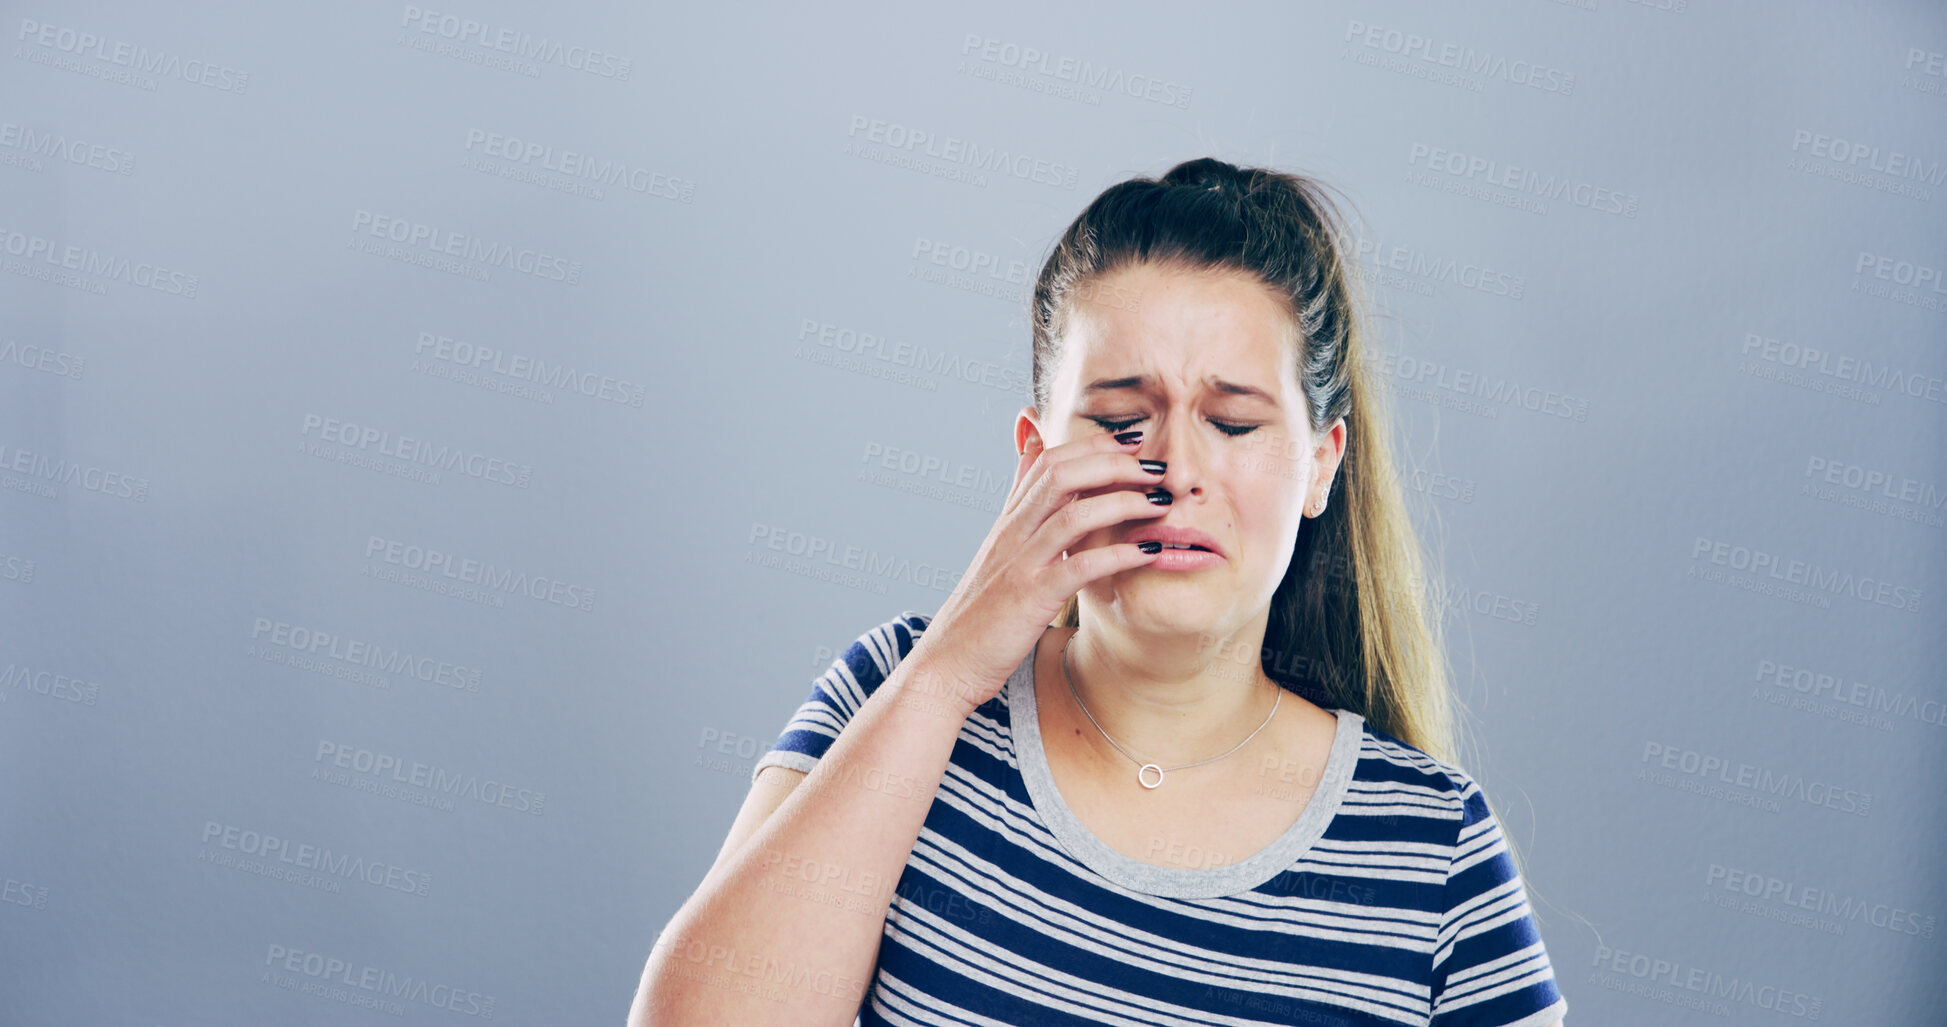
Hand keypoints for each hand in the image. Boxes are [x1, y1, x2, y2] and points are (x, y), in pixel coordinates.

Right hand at [903, 428, 1168, 712]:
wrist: (947, 661)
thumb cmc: (981, 610)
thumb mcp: (1000, 547)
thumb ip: (1020, 496)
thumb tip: (1030, 440)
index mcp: (1009, 520)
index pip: (1049, 461)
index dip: (1094, 444)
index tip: (1133, 441)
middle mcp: (1012, 533)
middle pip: (1062, 475)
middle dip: (1114, 463)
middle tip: (1156, 467)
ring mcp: (1020, 564)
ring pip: (1073, 515)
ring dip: (1124, 502)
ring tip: (1161, 503)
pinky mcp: (1030, 599)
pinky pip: (1079, 567)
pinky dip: (1118, 556)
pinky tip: (1149, 553)